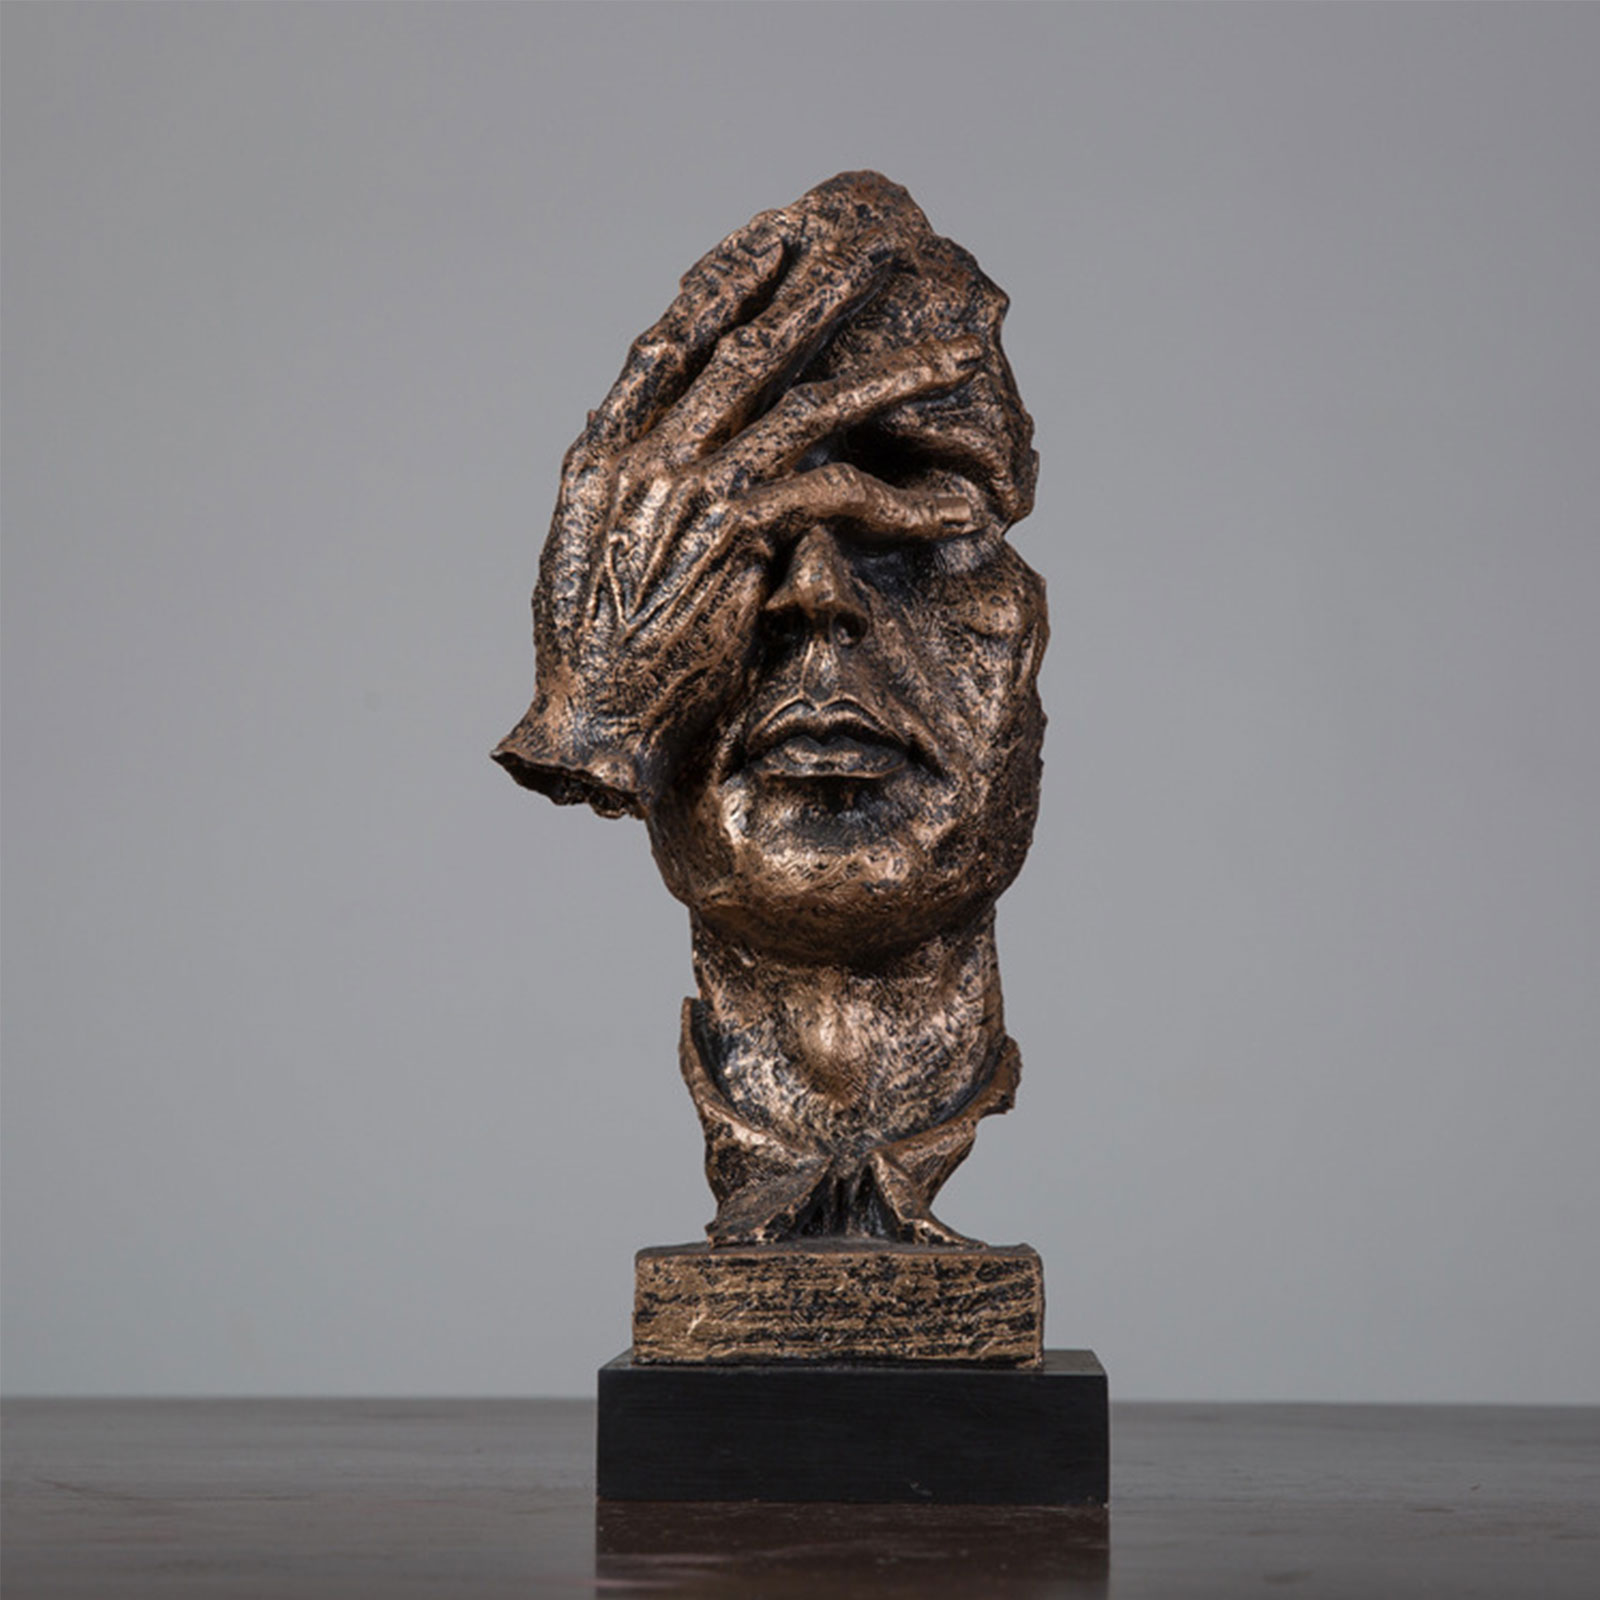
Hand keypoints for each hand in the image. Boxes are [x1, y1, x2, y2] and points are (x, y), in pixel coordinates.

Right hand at [497, 209, 984, 814]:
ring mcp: (689, 491)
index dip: (726, 281)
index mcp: (605, 454)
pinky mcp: (733, 538)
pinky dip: (901, 505)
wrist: (591, 727)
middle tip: (881, 249)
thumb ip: (633, 492)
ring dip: (892, 380)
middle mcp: (644, 456)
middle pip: (745, 348)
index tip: (776, 236)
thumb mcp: (596, 556)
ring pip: (807, 409)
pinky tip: (954, 510)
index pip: (671, 340)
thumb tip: (653, 444)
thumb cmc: (597, 660)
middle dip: (821, 292)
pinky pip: (835, 497)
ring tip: (957, 359)